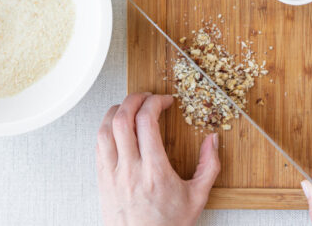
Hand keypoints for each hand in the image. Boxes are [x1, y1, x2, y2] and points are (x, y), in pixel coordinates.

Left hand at [96, 93, 219, 225]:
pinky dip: (107, 128)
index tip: (164, 101)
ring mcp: (112, 173)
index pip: (147, 122)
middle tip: (146, 97)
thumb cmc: (167, 225)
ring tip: (129, 107)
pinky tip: (117, 127)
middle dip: (135, 99)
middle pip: (123, 119)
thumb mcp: (197, 197)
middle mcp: (130, 169)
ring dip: (117, 111)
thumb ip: (209, 166)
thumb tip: (212, 140)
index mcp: (154, 171)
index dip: (155, 103)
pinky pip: (98, 144)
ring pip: (105, 129)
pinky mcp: (102, 178)